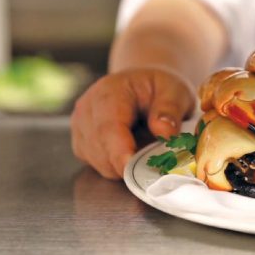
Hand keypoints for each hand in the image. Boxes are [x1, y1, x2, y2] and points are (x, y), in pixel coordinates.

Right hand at [71, 68, 194, 178]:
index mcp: (109, 92)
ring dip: (125, 165)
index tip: (130, 168)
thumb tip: (165, 132)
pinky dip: (118, 166)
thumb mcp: (174, 90)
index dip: (118, 151)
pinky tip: (133, 152)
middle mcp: (87, 109)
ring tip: (146, 148)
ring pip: (99, 162)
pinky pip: (98, 165)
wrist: (143, 85)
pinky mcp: (82, 142)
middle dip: (128, 163)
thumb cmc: (157, 88)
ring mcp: (80, 126)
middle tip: (157, 161)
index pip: (108, 127)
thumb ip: (170, 109)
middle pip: (101, 149)